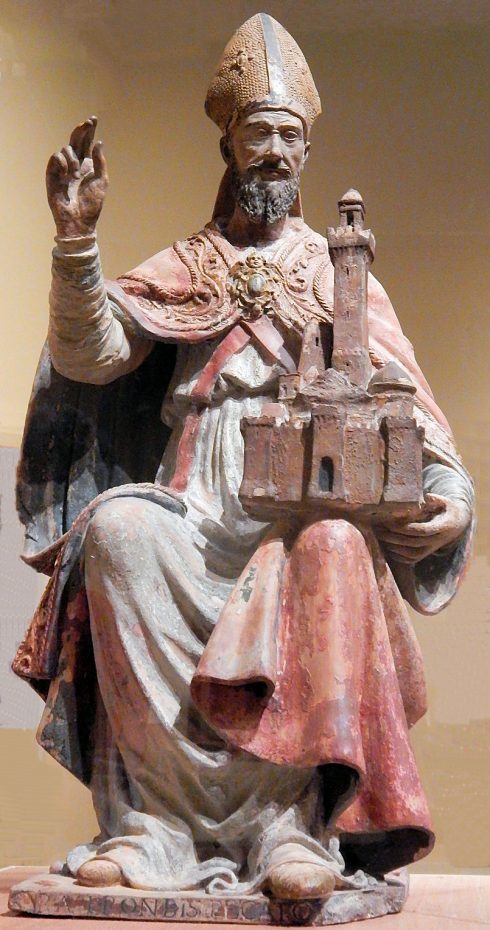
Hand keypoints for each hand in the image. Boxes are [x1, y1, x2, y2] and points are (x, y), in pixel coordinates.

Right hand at [46, 116, 107, 237]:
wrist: (80, 221)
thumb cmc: (92, 204)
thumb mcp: (102, 181)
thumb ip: (100, 161)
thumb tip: (98, 142)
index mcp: (88, 166)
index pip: (87, 144)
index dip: (89, 132)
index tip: (93, 120)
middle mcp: (75, 165)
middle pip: (75, 141)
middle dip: (81, 130)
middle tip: (88, 123)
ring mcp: (63, 169)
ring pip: (66, 149)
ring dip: (73, 157)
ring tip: (76, 173)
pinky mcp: (52, 175)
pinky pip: (55, 158)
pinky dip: (62, 162)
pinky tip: (67, 173)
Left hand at [377, 494, 470, 564]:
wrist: (457, 525)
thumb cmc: (447, 509)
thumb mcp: (445, 501)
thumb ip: (434, 499)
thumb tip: (424, 497)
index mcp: (443, 527)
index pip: (422, 530)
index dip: (405, 528)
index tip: (390, 523)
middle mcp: (438, 540)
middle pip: (413, 543)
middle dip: (394, 537)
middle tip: (378, 530)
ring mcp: (432, 549)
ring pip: (412, 554)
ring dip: (395, 548)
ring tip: (380, 538)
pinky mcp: (427, 554)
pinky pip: (412, 560)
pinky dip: (399, 556)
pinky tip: (387, 548)